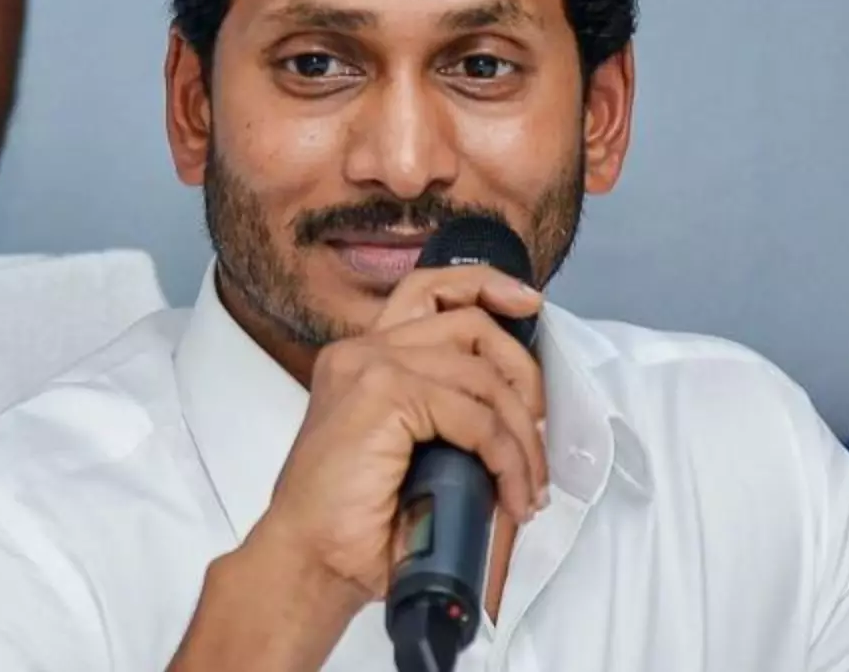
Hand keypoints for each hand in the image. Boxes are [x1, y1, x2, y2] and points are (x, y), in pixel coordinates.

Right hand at [247, 264, 549, 607]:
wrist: (309, 564)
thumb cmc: (355, 523)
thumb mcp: (409, 451)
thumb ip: (445, 413)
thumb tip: (522, 413)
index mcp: (364, 358)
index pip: (429, 291)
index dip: (485, 284)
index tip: (529, 303)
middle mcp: (363, 351)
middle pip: (470, 324)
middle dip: (523, 374)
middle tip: (539, 435)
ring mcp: (371, 366)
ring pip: (482, 377)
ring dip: (520, 436)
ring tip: (528, 487)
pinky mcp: (384, 394)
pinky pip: (475, 416)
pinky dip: (505, 457)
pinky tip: (509, 493)